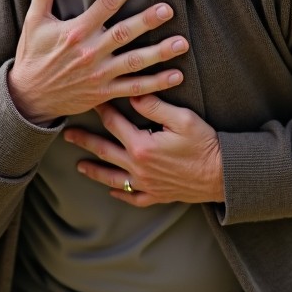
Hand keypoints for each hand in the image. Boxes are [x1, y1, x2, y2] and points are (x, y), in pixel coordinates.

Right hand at [7, 0, 188, 124]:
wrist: (28, 98)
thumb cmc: (32, 56)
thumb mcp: (34, 21)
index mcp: (76, 31)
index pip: (105, 5)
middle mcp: (90, 52)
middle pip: (124, 33)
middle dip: (148, 21)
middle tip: (168, 9)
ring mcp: (99, 75)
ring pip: (135, 62)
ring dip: (159, 53)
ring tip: (181, 43)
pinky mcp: (104, 93)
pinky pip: (134, 89)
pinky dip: (156, 84)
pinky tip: (176, 76)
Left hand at [63, 95, 224, 205]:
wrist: (224, 175)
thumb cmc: (205, 144)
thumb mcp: (182, 119)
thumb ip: (154, 106)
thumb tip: (133, 94)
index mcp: (142, 145)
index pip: (114, 123)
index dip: (101, 109)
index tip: (90, 99)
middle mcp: (138, 167)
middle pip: (104, 151)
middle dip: (84, 140)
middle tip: (67, 134)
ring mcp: (146, 184)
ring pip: (112, 177)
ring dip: (94, 170)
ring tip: (79, 166)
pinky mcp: (156, 195)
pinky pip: (132, 197)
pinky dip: (120, 193)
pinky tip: (111, 190)